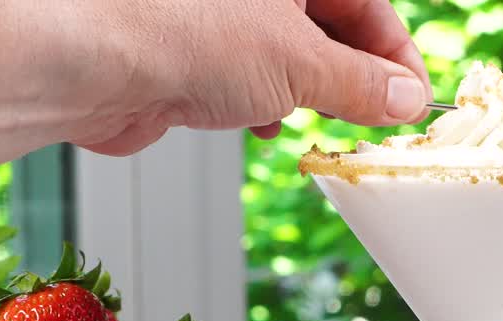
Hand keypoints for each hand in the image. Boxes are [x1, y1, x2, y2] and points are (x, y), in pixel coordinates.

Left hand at [68, 0, 430, 155]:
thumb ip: (359, 83)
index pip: (366, 3)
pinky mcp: (192, 57)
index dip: (396, 55)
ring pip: (289, 57)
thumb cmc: (177, 30)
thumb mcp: (297, 62)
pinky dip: (266, 105)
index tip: (414, 100)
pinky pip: (249, 80)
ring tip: (321, 122)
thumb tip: (402, 98)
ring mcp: (220, 19)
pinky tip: (266, 126)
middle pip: (329, 27)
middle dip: (355, 77)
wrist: (89, 63)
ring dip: (311, 94)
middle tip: (377, 119)